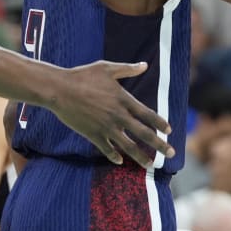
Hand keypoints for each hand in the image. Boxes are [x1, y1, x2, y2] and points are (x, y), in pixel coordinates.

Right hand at [49, 61, 172, 165]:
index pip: (148, 115)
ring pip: (128, 146)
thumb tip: (144, 65)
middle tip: (171, 154)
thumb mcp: (107, 68)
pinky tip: (120, 161)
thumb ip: (128, 69)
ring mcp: (106, 127)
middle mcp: (118, 116)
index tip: (169, 131)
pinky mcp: (92, 134)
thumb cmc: (82, 76)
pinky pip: (106, 149)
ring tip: (151, 165)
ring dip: (141, 157)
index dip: (160, 124)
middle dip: (159, 145)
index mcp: (124, 100)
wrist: (59, 89)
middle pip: (144, 134)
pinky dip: (114, 156)